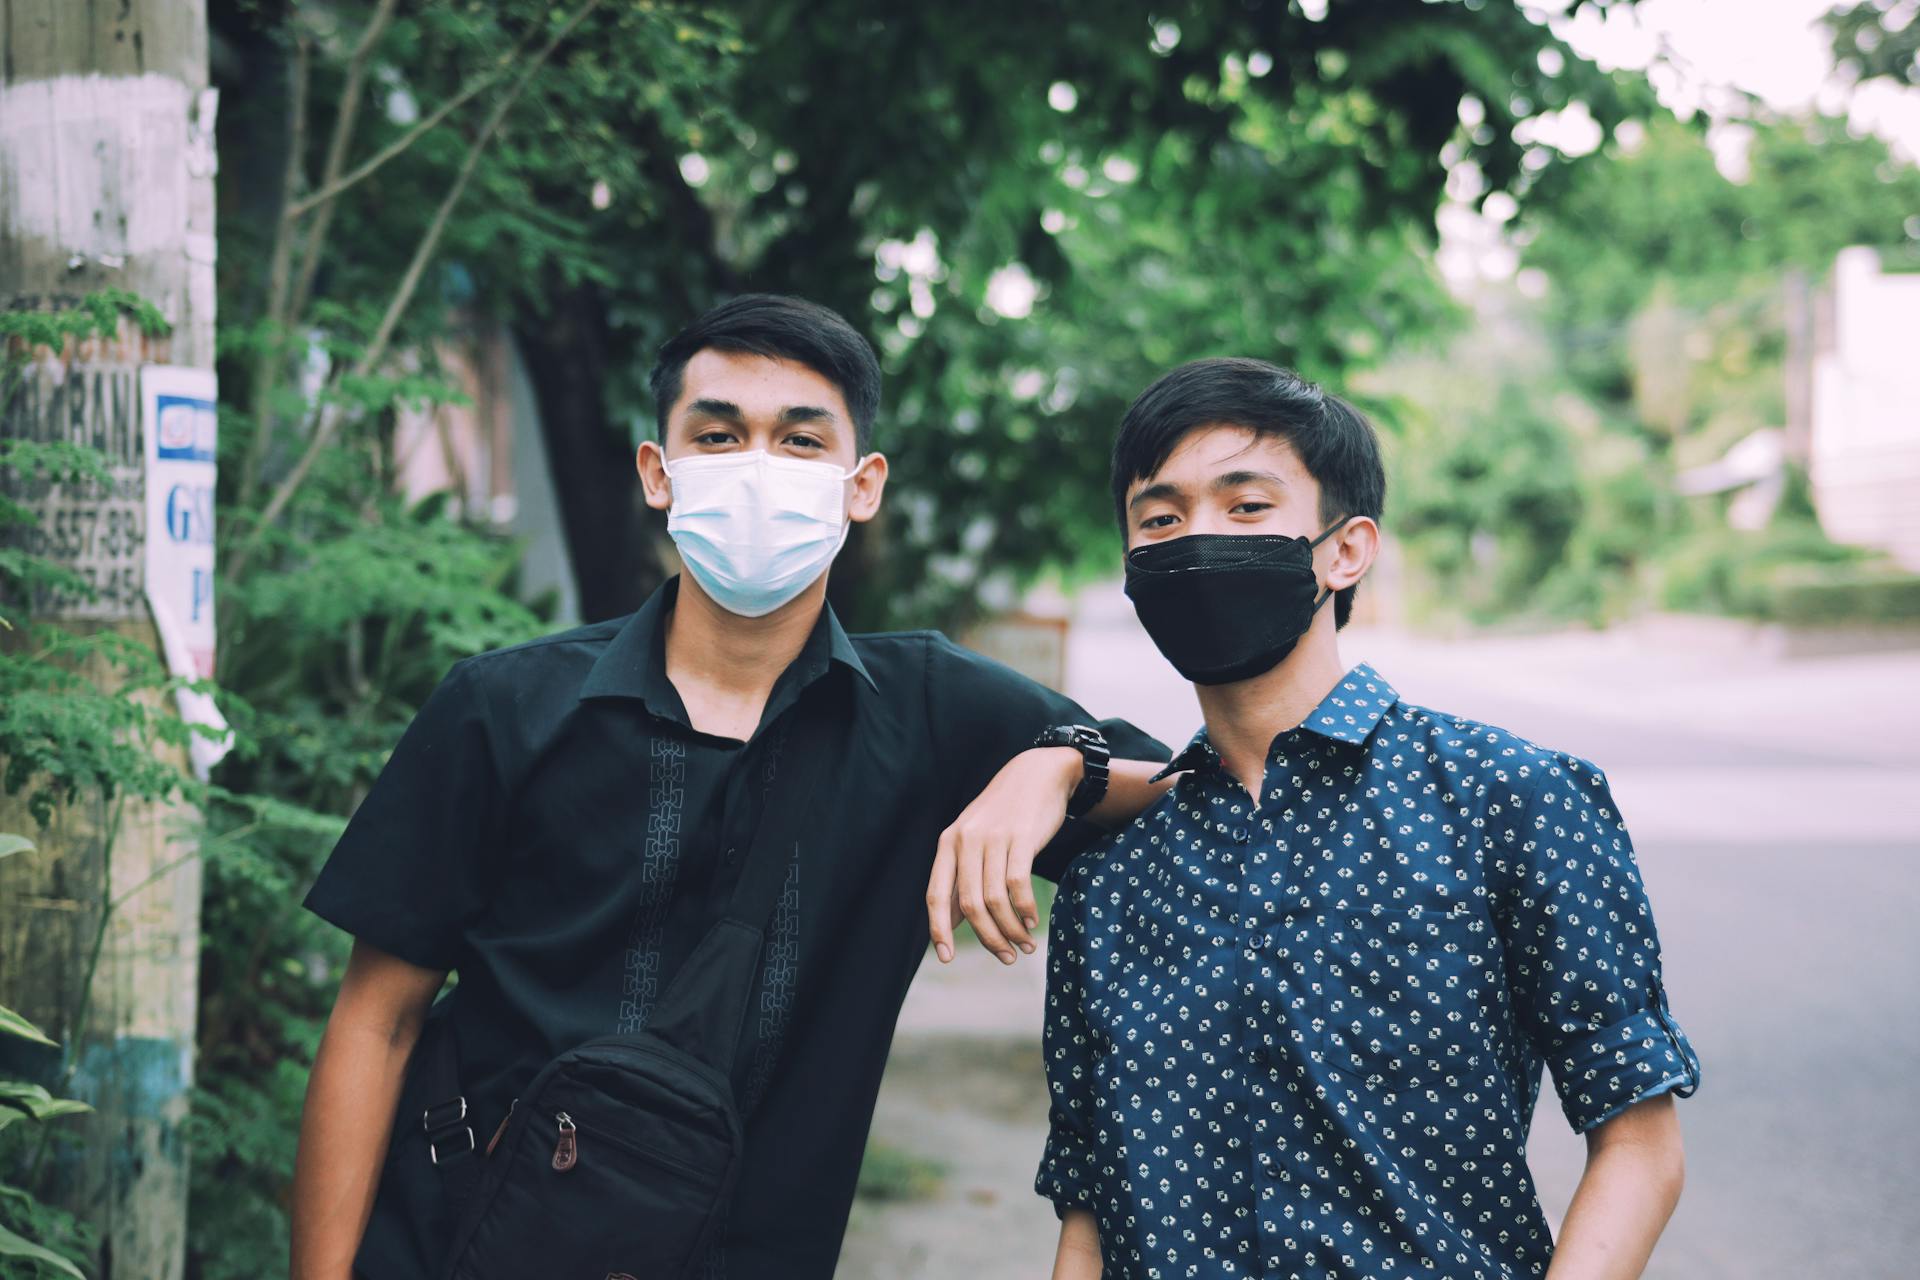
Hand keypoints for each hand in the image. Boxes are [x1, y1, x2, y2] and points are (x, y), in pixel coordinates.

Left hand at [926, 746, 1081, 964]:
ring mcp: (994, 837)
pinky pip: (1018, 883)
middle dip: (989, 938)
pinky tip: (1033, 921)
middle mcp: (966, 840)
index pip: (936, 895)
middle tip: (1007, 957)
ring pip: (996, 899)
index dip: (938, 929)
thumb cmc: (1003, 815)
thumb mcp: (973, 841)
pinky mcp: (1022, 836)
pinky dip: (1025, 909)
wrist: (1037, 774)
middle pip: (971, 904)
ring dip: (1011, 929)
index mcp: (948, 843)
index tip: (946, 958)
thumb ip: (961, 879)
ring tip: (1025, 945)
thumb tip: (950, 923)